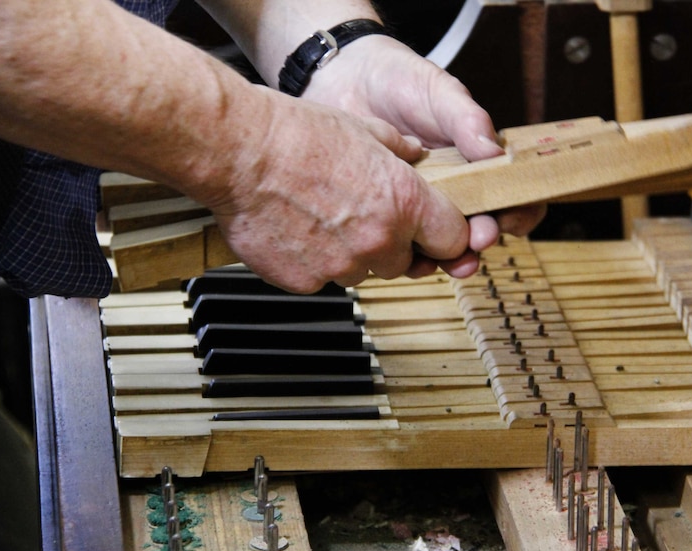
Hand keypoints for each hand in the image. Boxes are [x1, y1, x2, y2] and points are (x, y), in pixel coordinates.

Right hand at [205, 93, 477, 291]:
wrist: (238, 151)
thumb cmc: (296, 134)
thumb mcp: (364, 127)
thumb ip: (399, 149)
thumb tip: (415, 154)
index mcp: (404, 202)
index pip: (452, 240)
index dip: (444, 236)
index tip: (434, 233)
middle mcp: (379, 240)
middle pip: (404, 262)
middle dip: (389, 244)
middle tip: (359, 213)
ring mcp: (342, 266)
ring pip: (361, 271)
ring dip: (349, 253)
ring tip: (320, 216)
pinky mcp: (306, 282)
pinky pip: (321, 279)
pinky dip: (313, 261)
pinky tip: (295, 229)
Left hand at [302, 34, 546, 243]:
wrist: (344, 80)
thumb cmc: (399, 80)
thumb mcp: (438, 92)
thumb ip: (467, 120)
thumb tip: (495, 153)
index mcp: (477, 160)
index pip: (513, 195)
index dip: (519, 212)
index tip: (509, 219)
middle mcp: (454, 187)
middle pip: (480, 228)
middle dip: (480, 241)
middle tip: (473, 242)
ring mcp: (420, 203)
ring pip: (443, 244)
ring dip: (446, 258)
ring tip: (439, 260)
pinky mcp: (388, 212)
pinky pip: (402, 243)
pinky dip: (406, 255)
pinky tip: (401, 254)